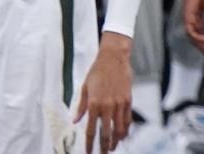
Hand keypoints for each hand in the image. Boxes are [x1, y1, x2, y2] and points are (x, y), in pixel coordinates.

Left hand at [75, 32, 132, 152]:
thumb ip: (81, 106)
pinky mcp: (128, 101)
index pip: (90, 130)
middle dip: (104, 147)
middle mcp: (107, 106)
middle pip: (106, 134)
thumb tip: (75, 121)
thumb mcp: (84, 87)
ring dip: (116, 141)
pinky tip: (122, 135)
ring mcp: (119, 105)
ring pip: (119, 130)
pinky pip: (128, 120)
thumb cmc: (96, 72)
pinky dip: (125, 130)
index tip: (88, 152)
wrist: (113, 59)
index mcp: (94, 104)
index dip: (89, 144)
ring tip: (112, 147)